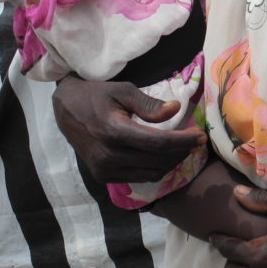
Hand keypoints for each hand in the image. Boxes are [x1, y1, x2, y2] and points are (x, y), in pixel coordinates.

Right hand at [52, 74, 205, 182]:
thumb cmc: (97, 95)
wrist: (65, 108)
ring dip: (170, 162)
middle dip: (182, 151)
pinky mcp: (103, 176)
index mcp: (114, 132)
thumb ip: (149, 104)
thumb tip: (176, 110)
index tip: (201, 137)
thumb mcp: (123, 90)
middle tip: (194, 140)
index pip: (159, 143)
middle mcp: (109, 156)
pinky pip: (138, 177)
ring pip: (151, 172)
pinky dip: (154, 168)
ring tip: (181, 147)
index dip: (183, 142)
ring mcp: (104, 169)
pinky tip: (162, 155)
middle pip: (158, 160)